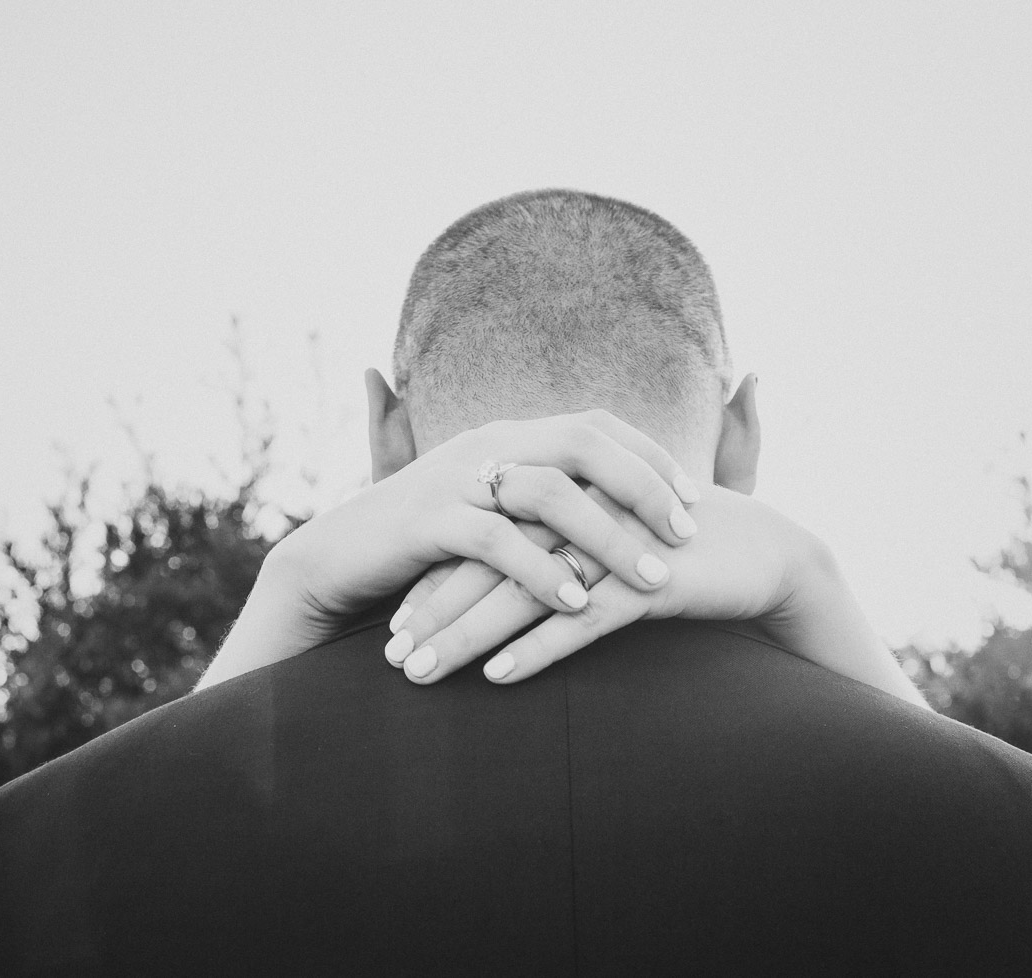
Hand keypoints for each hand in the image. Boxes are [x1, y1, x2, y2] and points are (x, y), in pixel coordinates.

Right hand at [197, 410, 701, 688]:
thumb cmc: (425, 544)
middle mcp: (487, 445)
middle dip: (644, 486)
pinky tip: (577, 606)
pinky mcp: (427, 523)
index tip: (696, 497)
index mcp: (509, 437)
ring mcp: (455, 480)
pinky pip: (495, 541)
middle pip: (583, 443)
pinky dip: (541, 572)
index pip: (596, 426)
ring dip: (606, 536)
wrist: (335, 556)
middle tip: (689, 533)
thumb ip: (541, 504)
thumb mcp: (488, 511)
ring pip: (548, 492)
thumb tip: (607, 516)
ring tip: (653, 579)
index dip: (650, 457)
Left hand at [389, 486, 928, 708]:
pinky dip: (538, 648)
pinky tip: (499, 675)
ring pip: (523, 592)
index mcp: (565, 498)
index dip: (436, 581)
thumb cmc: (678, 551)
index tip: (394, 624)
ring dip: (467, 635)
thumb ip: (559, 548)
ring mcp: (612, 544)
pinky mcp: (647, 580)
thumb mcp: (610, 541)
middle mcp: (580, 513)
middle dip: (435, 611)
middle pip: (488, 562)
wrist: (763, 552)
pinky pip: (583, 619)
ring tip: (421, 673)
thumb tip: (503, 580)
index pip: (484, 538)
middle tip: (391, 656)